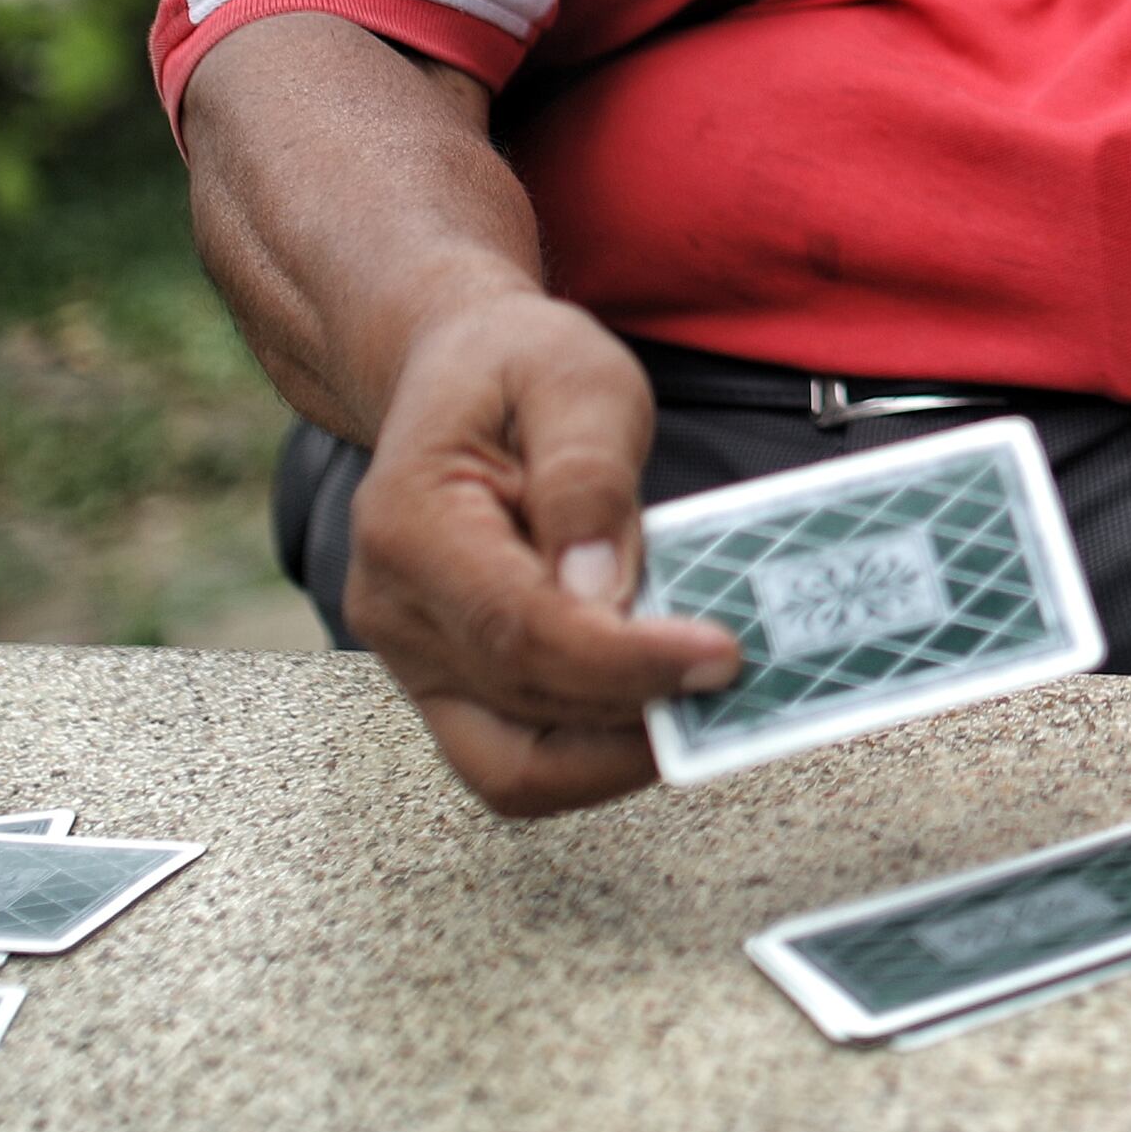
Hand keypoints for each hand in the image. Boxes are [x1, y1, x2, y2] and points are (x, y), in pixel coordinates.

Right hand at [344, 293, 742, 817]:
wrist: (454, 372)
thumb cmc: (514, 368)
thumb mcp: (572, 379)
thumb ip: (586, 477)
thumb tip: (601, 592)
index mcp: (410, 524)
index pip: (519, 628)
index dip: (625, 659)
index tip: (719, 654)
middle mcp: (395, 608)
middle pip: (525, 702)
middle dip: (638, 704)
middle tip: (736, 674)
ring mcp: (413, 659)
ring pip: (517, 763)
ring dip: (619, 748)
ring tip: (703, 694)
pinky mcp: (447, 685)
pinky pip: (517, 758)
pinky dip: (594, 753)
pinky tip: (658, 703)